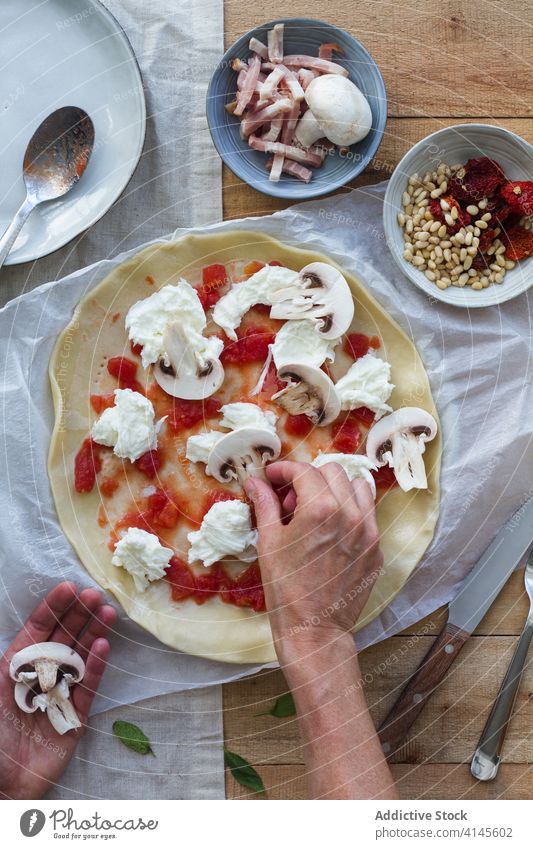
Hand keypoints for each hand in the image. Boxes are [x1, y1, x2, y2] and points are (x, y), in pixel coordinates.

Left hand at [0, 582, 115, 799]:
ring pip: (80, 657)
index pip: (37, 630)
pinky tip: (103, 646)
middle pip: (63, 638)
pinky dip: (95, 667)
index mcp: (15, 667)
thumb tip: (5, 638)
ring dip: (93, 633)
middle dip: (78, 615)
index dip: (52, 608)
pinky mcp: (75, 717)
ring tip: (108, 612)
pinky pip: (87, 687)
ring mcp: (60, 694)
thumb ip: (0, 667)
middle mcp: (40, 676)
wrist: (1, 786)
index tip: (68, 588)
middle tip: (95, 594)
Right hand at [246, 461, 382, 662]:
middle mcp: (350, 514)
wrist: (314, 630)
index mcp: (321, 509)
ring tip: (314, 509)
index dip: (283, 470)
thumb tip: (254, 482)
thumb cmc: (286, 589)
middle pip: (333, 471)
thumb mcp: (269, 543)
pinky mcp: (376, 548)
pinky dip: (349, 511)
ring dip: (335, 488)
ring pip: (357, 487)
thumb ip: (265, 505)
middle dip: (308, 477)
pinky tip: (329, 530)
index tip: (271, 478)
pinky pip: (367, 514)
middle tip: (290, 499)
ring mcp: (368, 531)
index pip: (303, 471)